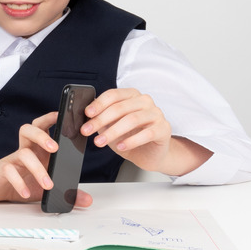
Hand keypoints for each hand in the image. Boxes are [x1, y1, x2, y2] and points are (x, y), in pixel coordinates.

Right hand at [0, 112, 92, 205]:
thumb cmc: (21, 181)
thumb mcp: (46, 188)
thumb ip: (66, 192)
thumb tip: (88, 200)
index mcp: (37, 149)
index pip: (42, 127)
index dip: (50, 118)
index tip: (63, 115)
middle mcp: (24, 150)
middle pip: (29, 130)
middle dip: (42, 135)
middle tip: (56, 148)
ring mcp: (12, 159)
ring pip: (22, 152)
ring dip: (37, 168)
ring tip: (48, 184)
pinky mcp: (1, 170)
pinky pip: (9, 171)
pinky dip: (19, 182)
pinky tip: (26, 192)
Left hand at [81, 88, 208, 175]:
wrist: (150, 154)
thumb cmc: (130, 136)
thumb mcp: (111, 126)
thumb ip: (101, 118)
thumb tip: (86, 117)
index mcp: (131, 95)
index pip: (113, 95)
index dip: (98, 104)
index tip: (87, 114)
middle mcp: (145, 101)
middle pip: (120, 107)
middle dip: (100, 120)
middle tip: (87, 131)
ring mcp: (156, 114)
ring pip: (132, 120)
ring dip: (113, 132)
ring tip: (100, 142)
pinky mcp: (164, 128)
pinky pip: (147, 133)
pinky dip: (131, 141)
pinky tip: (121, 146)